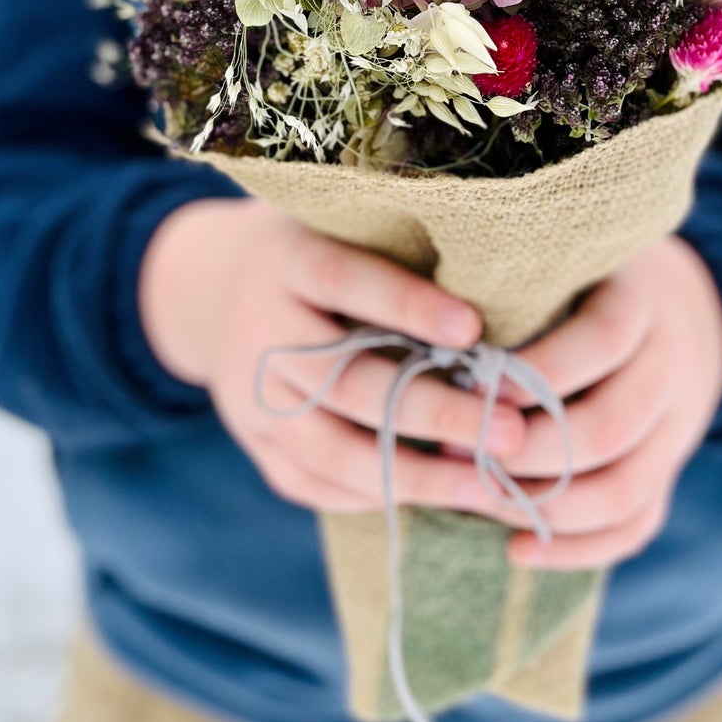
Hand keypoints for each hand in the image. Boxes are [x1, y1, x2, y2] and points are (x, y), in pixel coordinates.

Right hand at [139, 199, 526, 513]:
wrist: (211, 288)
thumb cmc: (321, 244)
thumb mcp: (344, 222)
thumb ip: (402, 248)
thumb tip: (500, 289)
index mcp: (288, 258)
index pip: (347, 281)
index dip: (407, 306)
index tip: (475, 329)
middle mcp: (261, 329)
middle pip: (348, 381)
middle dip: (435, 412)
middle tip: (511, 432)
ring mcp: (249, 394)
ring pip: (332, 449)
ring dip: (415, 476)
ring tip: (487, 487)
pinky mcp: (252, 441)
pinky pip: (312, 483)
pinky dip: (372, 496)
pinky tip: (431, 499)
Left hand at [493, 237, 721, 570]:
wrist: (686, 305)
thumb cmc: (586, 278)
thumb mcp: (565, 260)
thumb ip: (518, 285)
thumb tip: (438, 339)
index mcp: (642, 302)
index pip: (600, 342)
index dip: (536, 372)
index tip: (474, 385)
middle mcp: (669, 366)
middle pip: (609, 427)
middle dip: (527, 451)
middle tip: (460, 452)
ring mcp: (677, 426)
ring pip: (623, 488)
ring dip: (544, 505)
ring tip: (480, 498)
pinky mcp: (669, 470)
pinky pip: (635, 525)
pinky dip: (577, 548)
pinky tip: (517, 550)